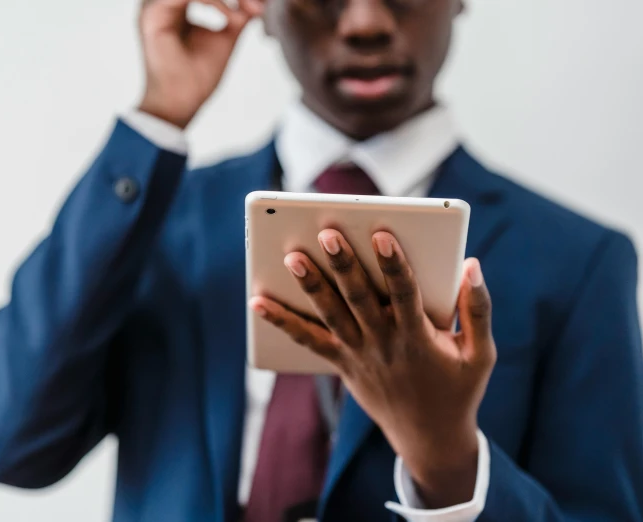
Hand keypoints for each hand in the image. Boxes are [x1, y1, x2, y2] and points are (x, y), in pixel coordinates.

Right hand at [137, 0, 259, 127]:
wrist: (182, 103)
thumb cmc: (198, 77)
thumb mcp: (227, 39)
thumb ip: (240, 16)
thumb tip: (261, 4)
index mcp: (178, 5)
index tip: (260, 7)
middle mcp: (165, 2)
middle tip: (255, 6)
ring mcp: (154, 5)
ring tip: (245, 10)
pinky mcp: (151, 13)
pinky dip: (212, 0)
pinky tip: (229, 16)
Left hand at [249, 230, 496, 507]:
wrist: (429, 438)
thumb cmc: (458, 389)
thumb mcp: (480, 355)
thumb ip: (479, 309)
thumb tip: (471, 265)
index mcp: (419, 338)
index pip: (405, 294)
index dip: (394, 264)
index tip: (382, 234)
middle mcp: (383, 344)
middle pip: (359, 299)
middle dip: (343, 265)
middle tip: (327, 233)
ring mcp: (357, 355)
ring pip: (330, 316)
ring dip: (311, 286)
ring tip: (291, 257)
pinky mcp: (341, 363)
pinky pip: (307, 342)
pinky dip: (282, 322)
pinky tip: (258, 302)